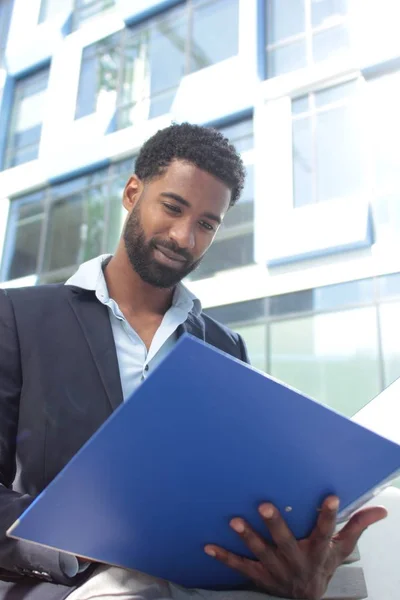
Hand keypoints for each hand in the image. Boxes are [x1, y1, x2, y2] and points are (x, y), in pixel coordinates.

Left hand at [204, 496, 386, 599]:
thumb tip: (382, 508)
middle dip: (275, 524)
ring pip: (260, 552)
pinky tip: (209, 545)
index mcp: (317, 551)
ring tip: (234, 521)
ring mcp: (275, 569)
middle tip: (264, 505)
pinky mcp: (259, 575)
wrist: (306, 599)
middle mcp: (295, 560)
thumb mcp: (341, 548)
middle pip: (285, 541)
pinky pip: (239, 566)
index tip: (330, 496)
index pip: (325, 531)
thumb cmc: (323, 565)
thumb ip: (356, 526)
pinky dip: (224, 557)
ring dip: (247, 537)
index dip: (327, 515)